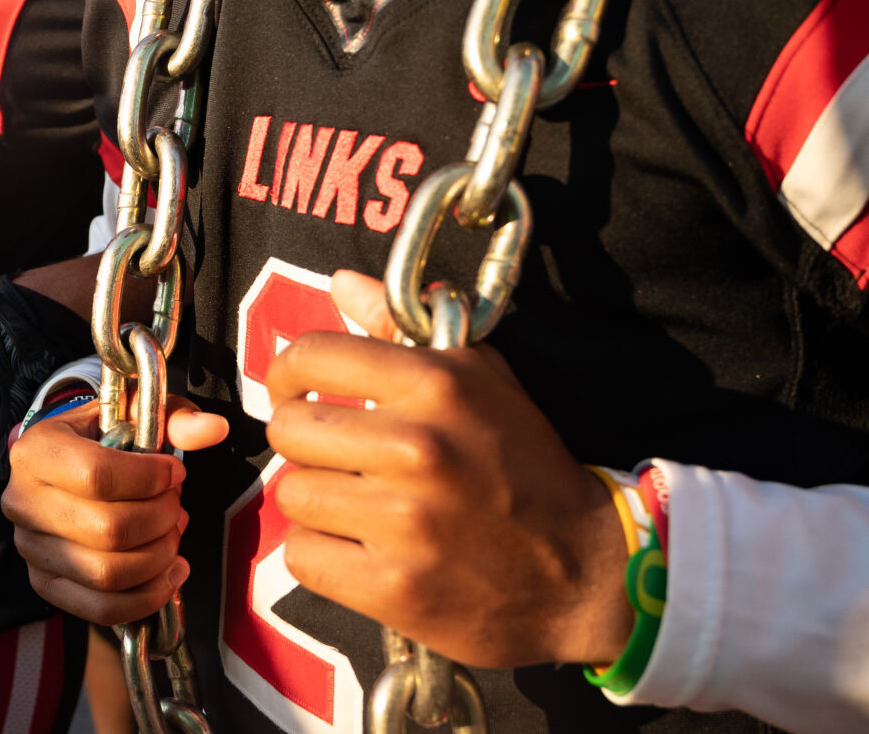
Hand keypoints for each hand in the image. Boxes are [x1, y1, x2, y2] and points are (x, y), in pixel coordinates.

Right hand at [2, 395, 227, 625]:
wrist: (64, 465)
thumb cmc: (102, 437)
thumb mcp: (132, 415)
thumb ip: (173, 418)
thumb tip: (215, 429)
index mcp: (36, 451)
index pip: (97, 476)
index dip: (149, 479)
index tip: (174, 472)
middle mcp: (22, 501)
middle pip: (109, 530)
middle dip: (161, 519)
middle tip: (175, 505)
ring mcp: (30, 548)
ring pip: (108, 574)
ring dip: (158, 558)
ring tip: (173, 534)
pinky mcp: (45, 583)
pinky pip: (101, 609)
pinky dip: (147, 598)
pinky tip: (170, 573)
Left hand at [264, 270, 629, 667]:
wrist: (585, 572)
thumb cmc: (523, 466)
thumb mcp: (481, 379)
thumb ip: (403, 329)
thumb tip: (342, 284)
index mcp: (435, 386)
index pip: (310, 355)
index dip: (288, 373)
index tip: (297, 392)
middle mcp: (417, 447)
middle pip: (287, 428)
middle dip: (304, 443)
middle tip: (336, 458)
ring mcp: (405, 521)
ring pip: (292, 494)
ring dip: (316, 502)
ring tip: (357, 506)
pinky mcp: (395, 588)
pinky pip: (301, 556)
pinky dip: (321, 556)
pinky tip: (360, 550)